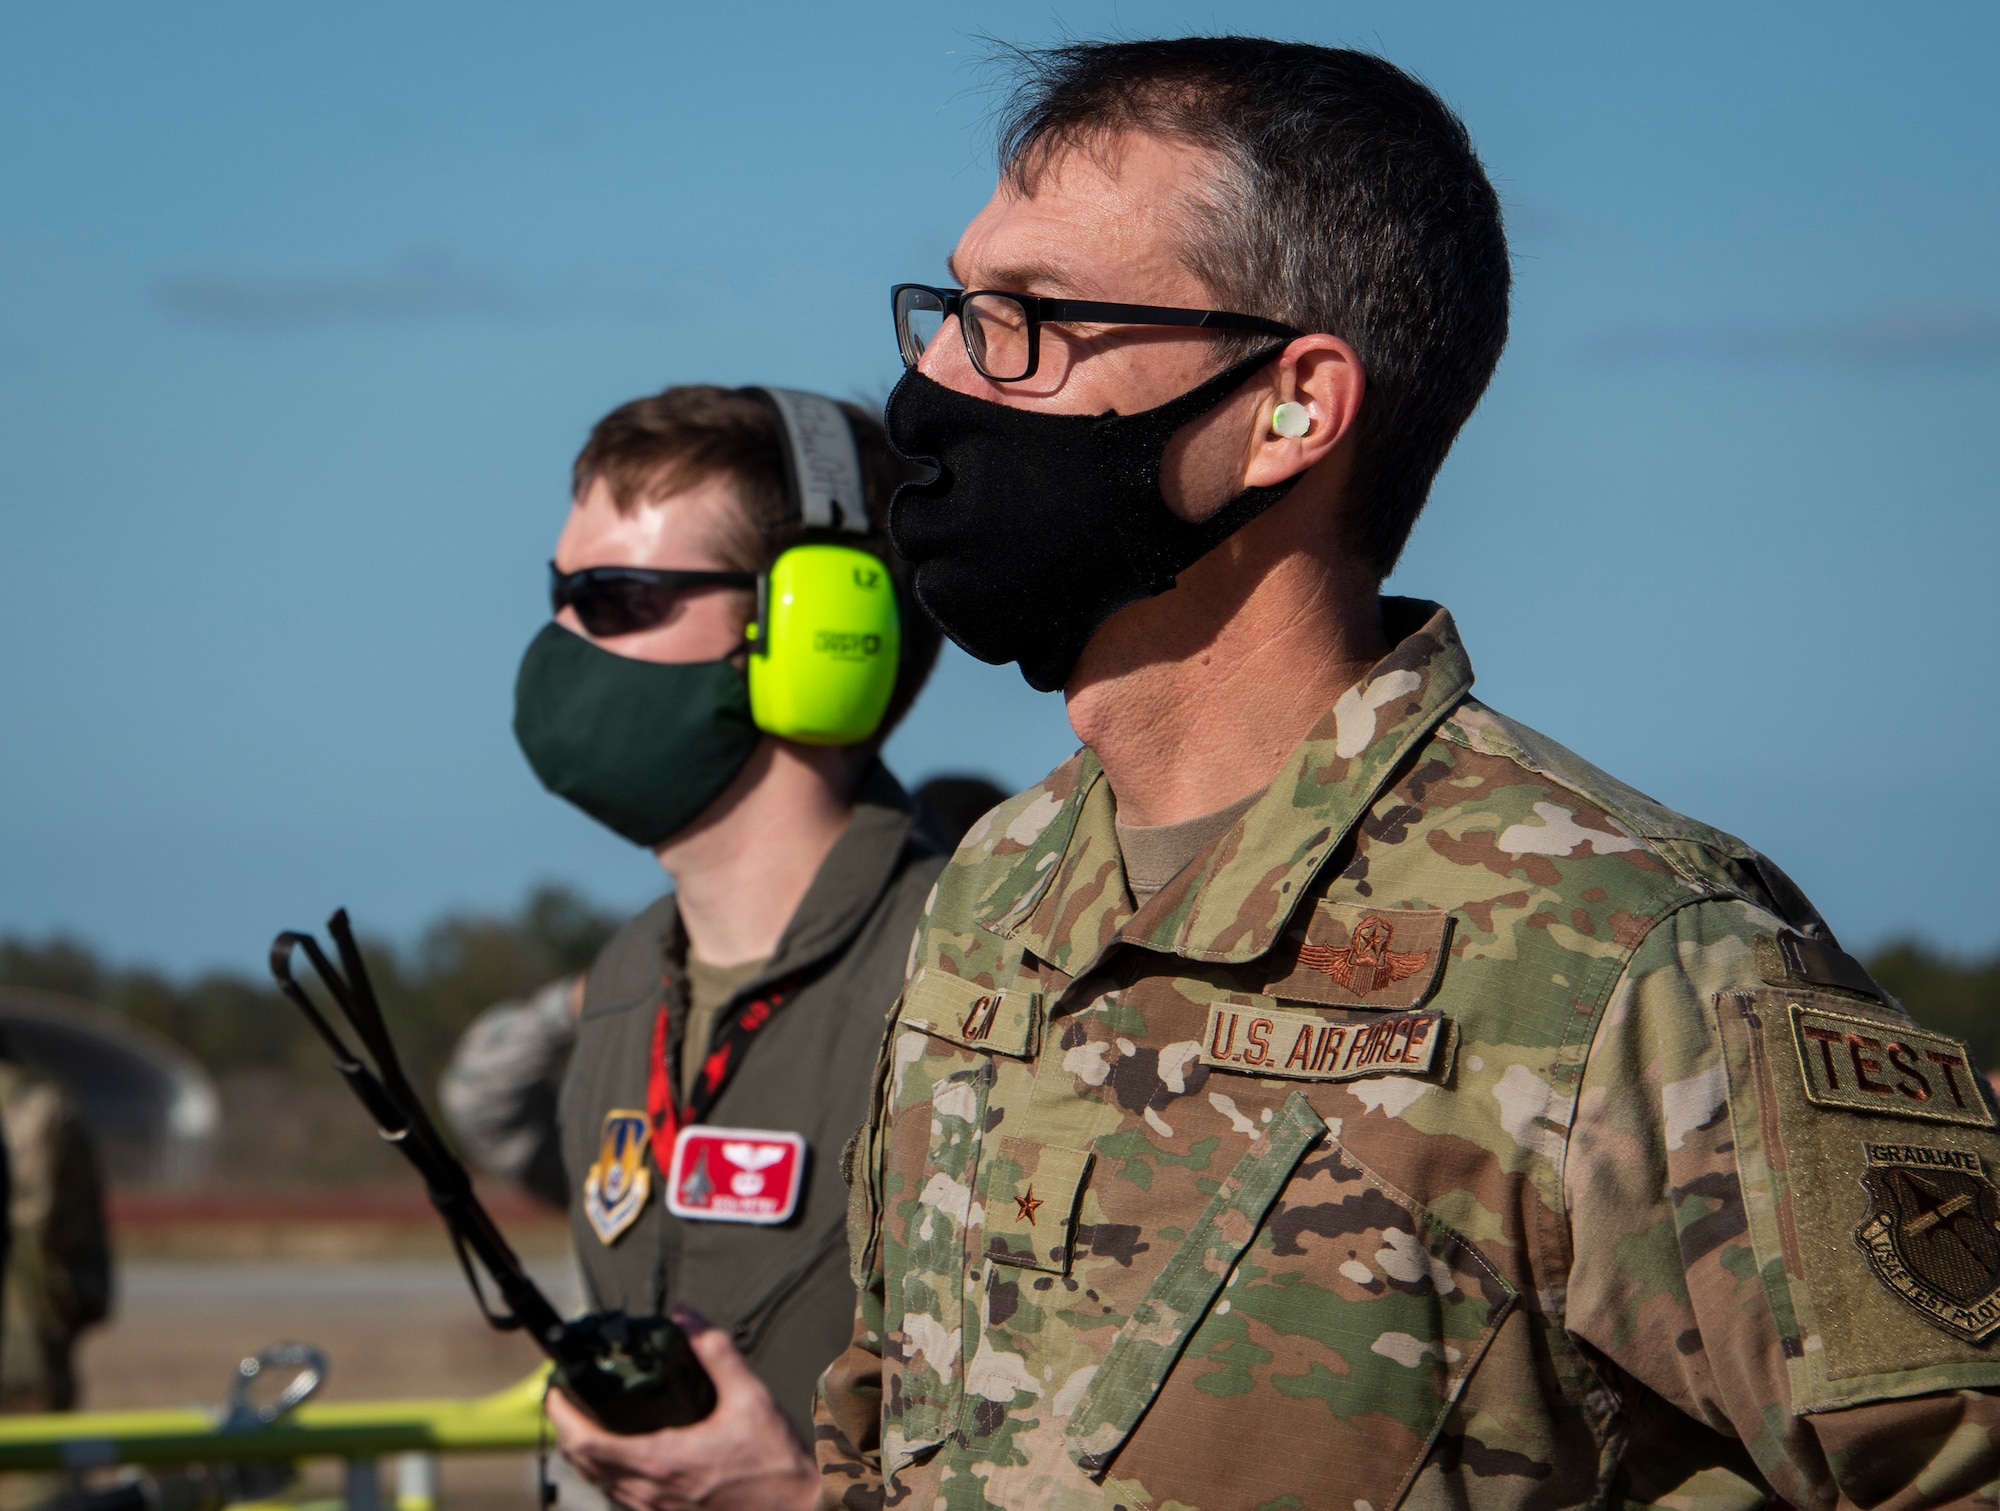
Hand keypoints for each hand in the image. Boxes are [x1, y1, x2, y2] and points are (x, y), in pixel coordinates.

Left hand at [547, 1307, 817, 1510]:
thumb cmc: (775, 1465)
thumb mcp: (749, 1397)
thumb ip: (715, 1351)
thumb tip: (686, 1316)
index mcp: (662, 1461)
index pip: (587, 1442)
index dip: (562, 1416)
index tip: (554, 1391)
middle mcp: (649, 1493)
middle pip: (584, 1466)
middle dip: (567, 1432)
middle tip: (566, 1401)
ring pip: (600, 1485)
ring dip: (586, 1455)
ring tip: (587, 1423)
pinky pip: (621, 1498)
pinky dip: (609, 1474)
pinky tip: (624, 1455)